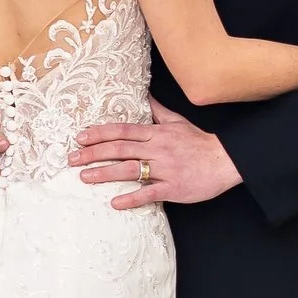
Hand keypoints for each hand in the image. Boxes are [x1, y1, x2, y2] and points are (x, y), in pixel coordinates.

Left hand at [70, 100, 241, 209]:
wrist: (225, 161)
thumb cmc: (200, 142)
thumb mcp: (178, 121)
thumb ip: (157, 111)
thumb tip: (144, 95)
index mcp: (156, 133)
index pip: (122, 130)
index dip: (99, 133)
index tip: (80, 138)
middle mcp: (157, 149)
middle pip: (120, 148)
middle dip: (93, 153)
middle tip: (72, 159)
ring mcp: (165, 169)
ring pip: (130, 169)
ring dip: (105, 173)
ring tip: (84, 177)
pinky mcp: (174, 188)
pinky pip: (150, 193)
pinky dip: (132, 198)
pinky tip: (115, 202)